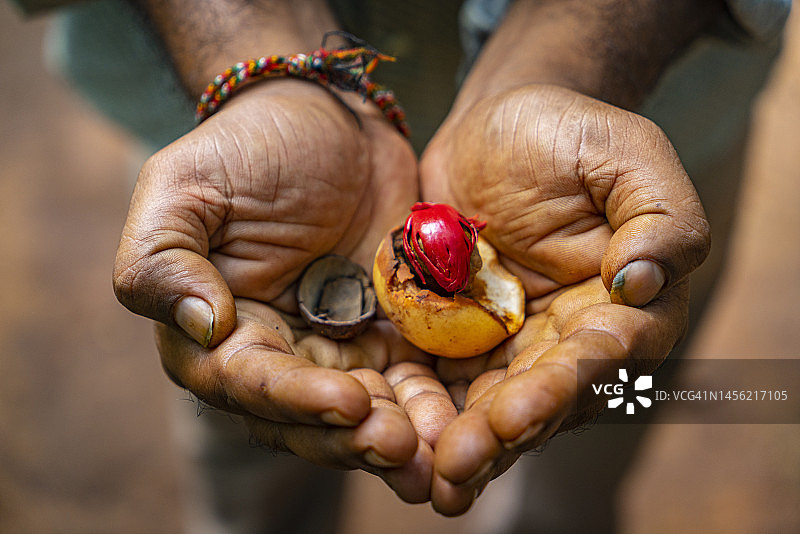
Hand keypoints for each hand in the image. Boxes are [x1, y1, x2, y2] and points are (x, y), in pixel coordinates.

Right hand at [113, 79, 448, 500]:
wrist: (330, 120)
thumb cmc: (249, 147)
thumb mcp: (185, 185)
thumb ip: (162, 258)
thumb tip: (203, 327)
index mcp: (219, 332)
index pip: (248, 384)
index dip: (295, 400)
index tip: (349, 402)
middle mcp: (276, 354)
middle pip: (308, 418)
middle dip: (352, 437)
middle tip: (400, 447)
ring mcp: (336, 349)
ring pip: (363, 413)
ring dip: (398, 436)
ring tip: (437, 452)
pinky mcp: (389, 335)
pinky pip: (410, 380)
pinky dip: (431, 404)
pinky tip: (458, 420)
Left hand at [418, 84, 709, 513]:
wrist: (494, 126)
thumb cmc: (567, 133)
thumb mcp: (625, 155)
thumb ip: (658, 217)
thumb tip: (642, 283)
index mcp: (622, 306)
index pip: (597, 355)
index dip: (559, 387)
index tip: (516, 411)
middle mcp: (570, 337)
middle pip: (539, 396)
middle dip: (499, 433)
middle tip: (457, 466)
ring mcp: (512, 341)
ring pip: (490, 401)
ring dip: (461, 440)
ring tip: (429, 475)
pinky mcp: (460, 334)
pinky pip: (443, 377)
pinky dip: (424, 408)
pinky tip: (398, 435)